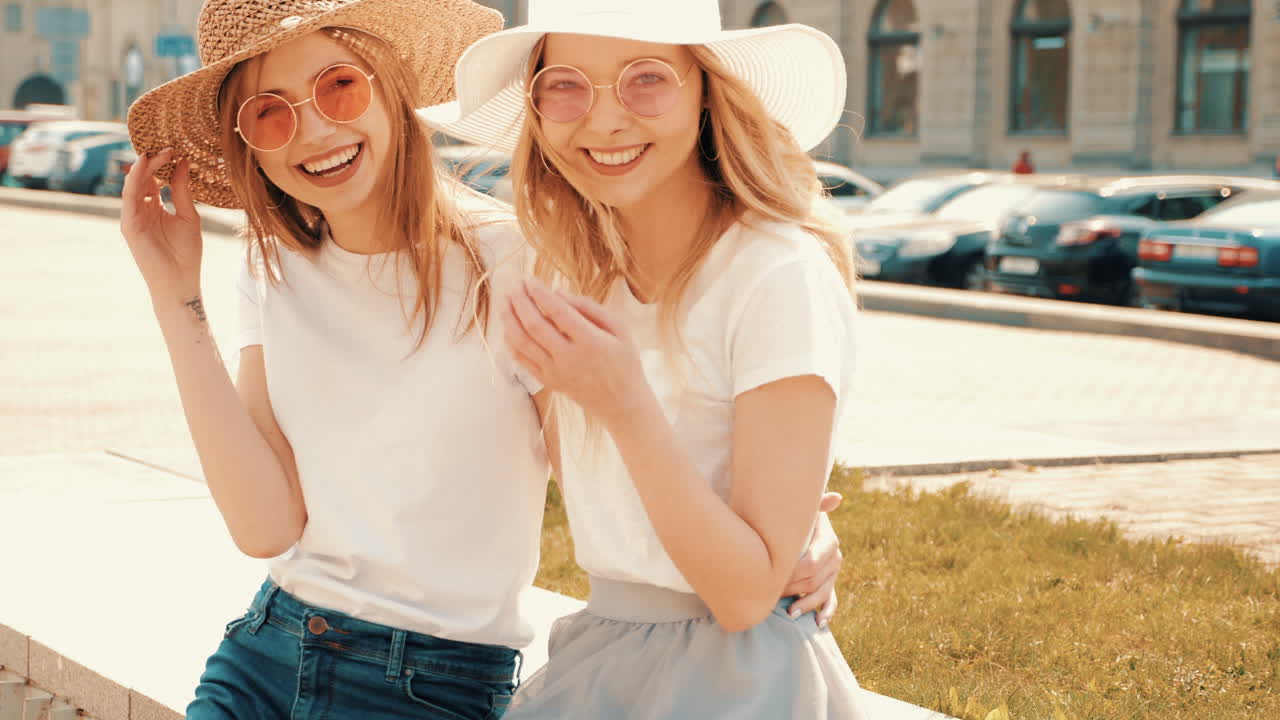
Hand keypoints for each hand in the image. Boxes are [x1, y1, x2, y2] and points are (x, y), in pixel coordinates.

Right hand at [120, 149, 203, 300]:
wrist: (180, 280)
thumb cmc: (186, 252)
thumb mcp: (189, 216)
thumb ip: (182, 190)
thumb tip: (184, 162)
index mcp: (156, 206)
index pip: (155, 178)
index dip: (163, 163)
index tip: (176, 149)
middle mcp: (142, 209)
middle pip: (143, 178)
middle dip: (153, 161)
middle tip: (167, 146)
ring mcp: (134, 216)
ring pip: (134, 184)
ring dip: (142, 167)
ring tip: (153, 151)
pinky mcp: (129, 224)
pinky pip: (129, 198)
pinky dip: (134, 180)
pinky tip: (142, 166)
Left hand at [502, 277, 647, 426]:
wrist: (620, 403)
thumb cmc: (624, 361)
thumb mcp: (620, 329)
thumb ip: (590, 308)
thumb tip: (557, 292)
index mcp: (590, 342)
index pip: (557, 311)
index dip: (540, 292)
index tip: (530, 279)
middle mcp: (569, 357)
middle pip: (534, 325)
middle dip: (520, 301)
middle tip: (513, 285)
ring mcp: (555, 371)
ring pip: (522, 342)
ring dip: (509, 319)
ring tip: (504, 300)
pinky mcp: (547, 381)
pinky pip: (521, 359)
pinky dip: (510, 340)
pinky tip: (507, 325)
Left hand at [783, 492, 844, 626]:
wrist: (805, 525)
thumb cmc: (800, 518)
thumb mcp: (806, 510)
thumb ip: (817, 504)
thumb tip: (837, 497)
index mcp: (829, 542)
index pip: (811, 563)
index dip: (793, 573)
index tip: (775, 577)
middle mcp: (835, 559)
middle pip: (813, 581)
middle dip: (793, 589)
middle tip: (772, 595)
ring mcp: (834, 574)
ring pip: (822, 594)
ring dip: (807, 605)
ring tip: (790, 613)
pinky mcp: (831, 584)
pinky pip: (832, 601)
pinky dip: (827, 613)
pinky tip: (818, 623)